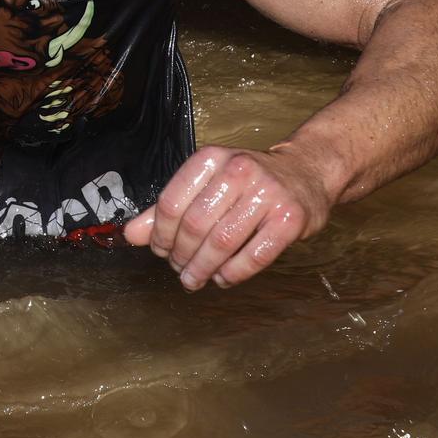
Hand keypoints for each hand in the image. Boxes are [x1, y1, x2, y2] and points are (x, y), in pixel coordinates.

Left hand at [124, 145, 334, 289]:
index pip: (172, 202)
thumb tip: (131, 235)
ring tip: (194, 279)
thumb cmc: (246, 181)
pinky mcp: (291, 219)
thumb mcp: (206, 183)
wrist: (306, 173)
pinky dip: (234, 273)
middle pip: (195, 225)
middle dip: (181, 254)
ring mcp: (268, 194)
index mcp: (211, 159)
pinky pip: (255, 256)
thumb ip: (168, 208)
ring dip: (204, 268)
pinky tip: (223, 279)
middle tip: (178, 269)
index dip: (160, 234)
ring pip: (223, 242)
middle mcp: (239, 171)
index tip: (159, 251)